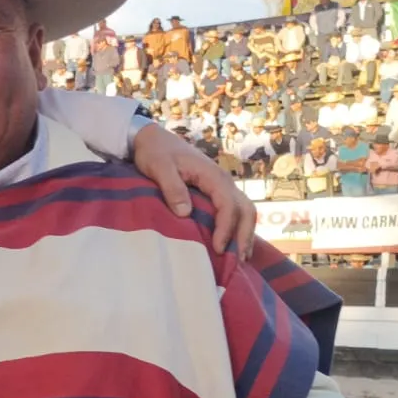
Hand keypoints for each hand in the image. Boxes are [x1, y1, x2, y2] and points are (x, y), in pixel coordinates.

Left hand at [131, 123, 255, 260]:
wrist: (152, 138)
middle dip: (244, 235)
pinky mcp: (216, 191)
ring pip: (244, 210)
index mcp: (212, 175)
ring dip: (244, 233)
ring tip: (239, 258)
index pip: (228, 205)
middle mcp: (223, 180)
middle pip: (245, 209)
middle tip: (237, 260)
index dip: (226, 229)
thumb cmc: (155, 152)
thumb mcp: (158, 167)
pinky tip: (232, 244)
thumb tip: (185, 213)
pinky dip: (237, 228)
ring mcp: (221, 185)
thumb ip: (172, 188)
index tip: (217, 249)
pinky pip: (234, 210)